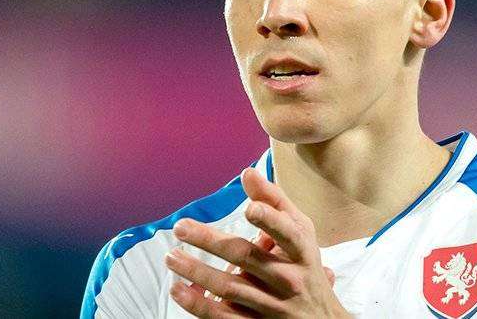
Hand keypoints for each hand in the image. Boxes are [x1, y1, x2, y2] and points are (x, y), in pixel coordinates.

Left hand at [164, 167, 350, 317]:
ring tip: (171, 257)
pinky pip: (224, 316)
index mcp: (302, 252)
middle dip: (211, 241)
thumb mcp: (301, 233)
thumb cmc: (305, 265)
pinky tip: (178, 290)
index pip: (287, 234)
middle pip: (247, 258)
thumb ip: (275, 202)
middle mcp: (289, 279)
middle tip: (181, 227)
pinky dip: (199, 304)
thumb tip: (247, 172)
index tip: (250, 208)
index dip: (270, 220)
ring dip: (197, 272)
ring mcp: (272, 305)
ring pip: (230, 288)